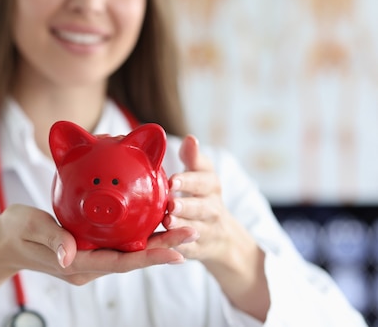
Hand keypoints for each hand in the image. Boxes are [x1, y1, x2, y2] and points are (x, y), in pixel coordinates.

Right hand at [0, 204, 194, 285]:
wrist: (3, 244)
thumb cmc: (14, 234)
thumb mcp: (28, 228)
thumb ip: (50, 238)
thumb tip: (68, 254)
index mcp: (76, 263)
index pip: (120, 263)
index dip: (151, 258)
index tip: (178, 252)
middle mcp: (88, 265)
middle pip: (132, 258)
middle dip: (163, 247)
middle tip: (193, 231)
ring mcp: (89, 259)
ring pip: (128, 252)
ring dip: (155, 241)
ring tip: (182, 225)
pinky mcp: (88, 250)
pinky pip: (117, 244)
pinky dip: (137, 234)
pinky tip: (152, 219)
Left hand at [163, 135, 245, 265]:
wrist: (222, 235)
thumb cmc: (201, 196)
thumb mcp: (201, 175)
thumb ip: (193, 158)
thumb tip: (190, 138)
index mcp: (211, 186)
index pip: (205, 180)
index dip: (190, 181)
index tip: (173, 180)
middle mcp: (213, 208)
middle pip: (203, 207)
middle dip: (187, 205)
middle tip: (171, 204)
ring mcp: (208, 230)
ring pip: (196, 229)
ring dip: (182, 226)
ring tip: (167, 221)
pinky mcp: (200, 249)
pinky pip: (190, 250)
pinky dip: (178, 248)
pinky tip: (165, 246)